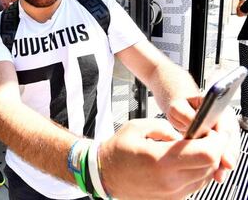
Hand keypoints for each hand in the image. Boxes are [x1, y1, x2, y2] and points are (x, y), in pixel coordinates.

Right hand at [99, 118, 226, 199]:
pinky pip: (195, 186)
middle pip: (210, 166)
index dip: (215, 141)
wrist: (104, 174)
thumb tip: (181, 135)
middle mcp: (169, 181)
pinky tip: (183, 162)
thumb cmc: (117, 151)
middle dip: (212, 149)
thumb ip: (164, 127)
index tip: (211, 133)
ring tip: (190, 150)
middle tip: (202, 138)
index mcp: (161, 160)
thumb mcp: (138, 127)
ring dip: (205, 162)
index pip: (207, 154)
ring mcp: (172, 193)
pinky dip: (196, 172)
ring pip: (206, 177)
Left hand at [165, 97, 239, 182]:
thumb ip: (186, 113)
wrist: (181, 110)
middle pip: (230, 141)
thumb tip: (194, 123)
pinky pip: (221, 156)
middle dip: (228, 156)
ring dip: (224, 165)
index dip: (225, 141)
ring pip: (228, 151)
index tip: (223, 152)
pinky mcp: (219, 145)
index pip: (226, 126)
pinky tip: (214, 175)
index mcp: (219, 109)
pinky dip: (217, 166)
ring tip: (218, 176)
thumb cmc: (180, 107)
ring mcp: (223, 135)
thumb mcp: (178, 106)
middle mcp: (225, 122)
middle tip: (225, 167)